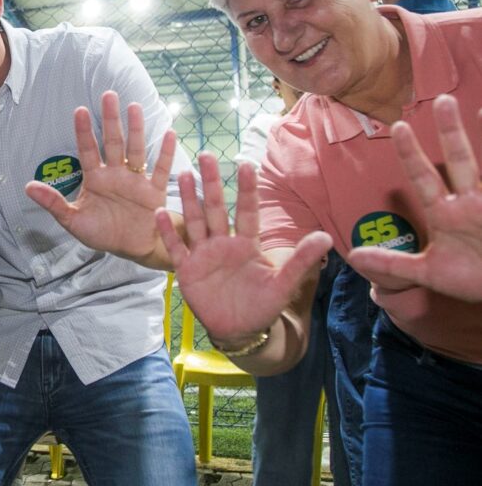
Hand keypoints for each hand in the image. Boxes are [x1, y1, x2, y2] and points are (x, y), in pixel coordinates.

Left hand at [25, 92, 176, 262]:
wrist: (131, 249)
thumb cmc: (101, 232)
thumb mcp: (73, 220)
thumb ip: (53, 203)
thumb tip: (27, 186)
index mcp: (95, 178)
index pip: (87, 150)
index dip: (83, 131)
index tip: (79, 110)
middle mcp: (115, 174)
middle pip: (113, 142)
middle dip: (110, 119)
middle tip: (109, 95)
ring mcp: (135, 180)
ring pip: (136, 149)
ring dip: (136, 129)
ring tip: (134, 107)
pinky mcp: (154, 190)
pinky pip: (160, 169)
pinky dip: (165, 153)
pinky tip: (169, 133)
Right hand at [156, 153, 328, 341]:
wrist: (239, 330)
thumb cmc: (262, 305)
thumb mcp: (283, 284)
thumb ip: (300, 260)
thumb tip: (326, 237)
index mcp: (247, 243)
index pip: (247, 211)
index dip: (247, 189)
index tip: (246, 163)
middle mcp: (223, 243)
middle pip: (216, 208)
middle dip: (212, 183)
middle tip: (206, 155)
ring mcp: (203, 254)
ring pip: (195, 221)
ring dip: (189, 199)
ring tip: (183, 175)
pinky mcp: (187, 270)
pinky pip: (175, 247)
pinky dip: (168, 231)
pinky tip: (159, 212)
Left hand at [345, 95, 481, 301]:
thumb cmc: (469, 279)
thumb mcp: (427, 272)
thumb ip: (392, 263)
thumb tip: (353, 256)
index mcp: (445, 213)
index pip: (423, 177)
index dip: (411, 153)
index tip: (397, 127)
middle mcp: (469, 202)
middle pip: (460, 160)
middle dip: (451, 132)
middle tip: (443, 100)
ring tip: (481, 108)